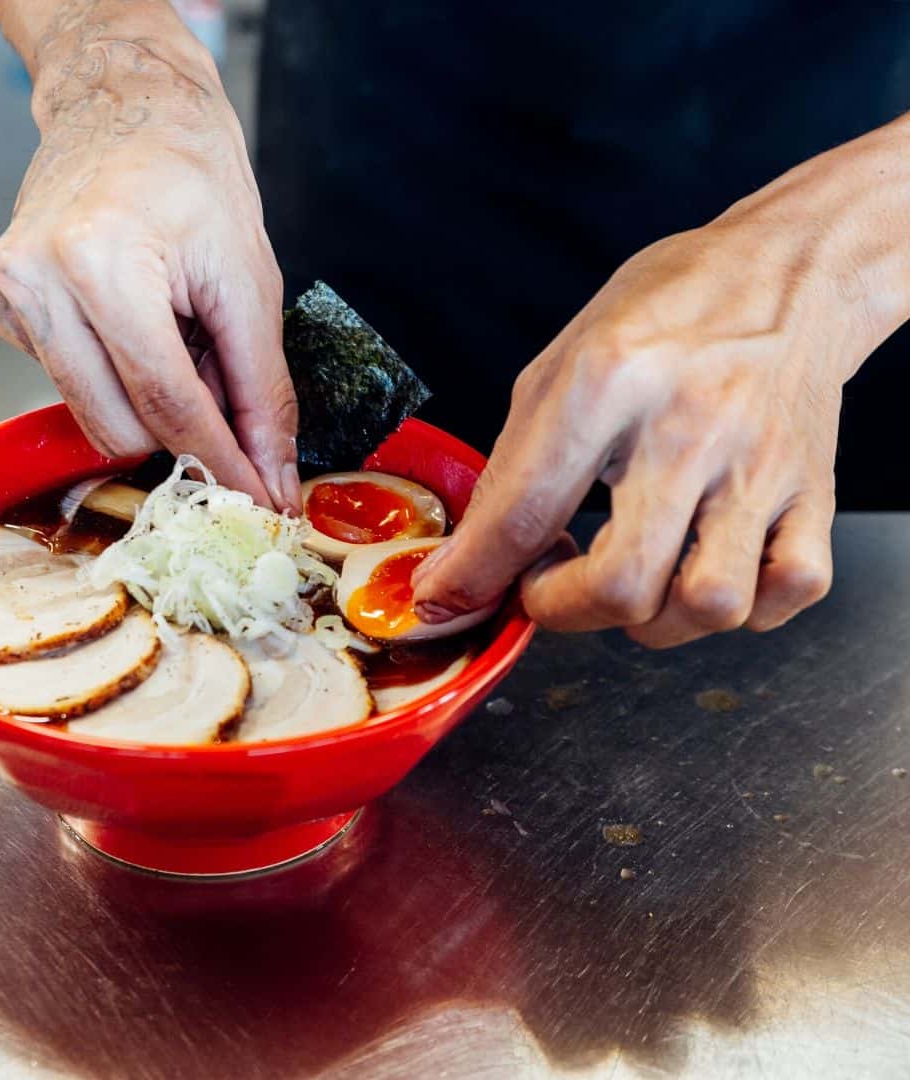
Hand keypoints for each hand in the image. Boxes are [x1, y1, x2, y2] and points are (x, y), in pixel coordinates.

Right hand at [0, 13, 297, 509]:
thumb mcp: (249, 284)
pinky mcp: (2, 308)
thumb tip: (271, 472)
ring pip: (93, 417)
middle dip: (185, 431)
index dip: (220, 461)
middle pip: (122, 426)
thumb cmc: (192, 177)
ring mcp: (10, 295)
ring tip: (176, 338)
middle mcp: (38, 281)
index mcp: (102, 262)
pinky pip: (71, 386)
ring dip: (150, 404)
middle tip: (220, 383)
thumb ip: (262, 389)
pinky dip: (116, 377)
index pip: (167, 403)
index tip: (256, 498)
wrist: (125, 108)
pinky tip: (134, 325)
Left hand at [414, 200, 884, 646]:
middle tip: (550, 584)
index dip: (473, 576)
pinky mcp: (816, 487)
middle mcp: (688, 428)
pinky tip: (707, 569)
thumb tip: (468, 563)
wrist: (784, 271)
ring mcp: (761, 464)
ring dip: (654, 621)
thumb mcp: (559, 366)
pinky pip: (792, 589)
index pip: (526, 512)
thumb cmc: (662, 315)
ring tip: (634, 579)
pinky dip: (745, 608)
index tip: (449, 598)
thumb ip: (513, 468)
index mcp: (607, 382)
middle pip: (623, 583)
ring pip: (710, 605)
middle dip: (564, 611)